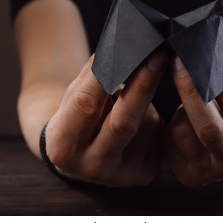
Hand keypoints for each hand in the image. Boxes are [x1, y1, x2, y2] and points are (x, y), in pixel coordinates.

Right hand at [45, 50, 167, 186]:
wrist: (81, 155)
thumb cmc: (76, 117)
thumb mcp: (73, 97)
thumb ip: (94, 76)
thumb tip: (124, 46)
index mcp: (64, 147)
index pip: (86, 105)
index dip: (106, 75)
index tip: (126, 48)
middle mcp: (92, 167)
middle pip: (123, 123)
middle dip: (143, 85)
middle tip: (158, 56)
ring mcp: (120, 176)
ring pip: (146, 126)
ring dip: (146, 103)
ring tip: (134, 97)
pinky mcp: (143, 175)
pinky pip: (158, 137)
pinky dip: (154, 119)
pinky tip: (142, 119)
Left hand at [164, 57, 222, 186]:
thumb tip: (195, 58)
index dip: (217, 82)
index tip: (198, 58)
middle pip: (208, 129)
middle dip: (190, 92)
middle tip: (177, 63)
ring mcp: (211, 173)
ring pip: (183, 131)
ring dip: (181, 107)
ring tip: (191, 102)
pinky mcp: (188, 175)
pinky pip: (169, 140)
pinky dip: (172, 122)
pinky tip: (183, 120)